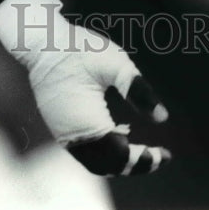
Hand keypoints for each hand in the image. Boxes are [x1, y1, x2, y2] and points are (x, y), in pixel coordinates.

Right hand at [0, 0, 170, 176]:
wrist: (42, 42)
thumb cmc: (80, 50)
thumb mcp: (116, 64)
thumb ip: (140, 91)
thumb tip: (162, 117)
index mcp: (89, 126)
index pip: (122, 157)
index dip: (146, 160)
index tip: (166, 155)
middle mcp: (74, 138)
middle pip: (109, 166)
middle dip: (135, 165)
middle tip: (159, 157)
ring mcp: (63, 135)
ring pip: (95, 162)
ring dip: (119, 161)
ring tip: (142, 150)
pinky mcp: (59, 128)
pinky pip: (85, 152)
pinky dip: (105, 153)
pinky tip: (118, 135)